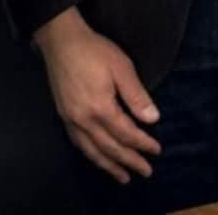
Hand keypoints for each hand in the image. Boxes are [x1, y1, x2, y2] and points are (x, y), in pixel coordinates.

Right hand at [35, 8, 160, 182]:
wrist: (61, 40)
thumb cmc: (94, 50)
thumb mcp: (121, 67)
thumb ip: (136, 95)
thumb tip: (153, 119)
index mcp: (101, 109)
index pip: (126, 134)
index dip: (142, 144)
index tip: (156, 151)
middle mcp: (84, 121)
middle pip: (110, 148)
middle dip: (129, 161)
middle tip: (146, 172)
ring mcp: (71, 120)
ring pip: (92, 151)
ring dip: (109, 166)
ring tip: (123, 177)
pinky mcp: (63, 115)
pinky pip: (78, 143)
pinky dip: (91, 155)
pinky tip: (97, 157)